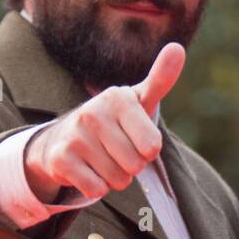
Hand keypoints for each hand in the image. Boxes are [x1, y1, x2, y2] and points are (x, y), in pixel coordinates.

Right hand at [23, 43, 185, 201]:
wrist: (64, 138)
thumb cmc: (115, 120)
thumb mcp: (139, 100)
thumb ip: (161, 79)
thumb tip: (177, 48)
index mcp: (118, 98)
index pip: (152, 146)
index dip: (148, 150)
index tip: (135, 136)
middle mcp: (93, 113)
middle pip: (136, 165)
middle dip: (132, 166)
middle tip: (117, 150)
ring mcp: (74, 135)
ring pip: (117, 180)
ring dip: (115, 177)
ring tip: (102, 159)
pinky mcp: (60, 159)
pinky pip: (97, 189)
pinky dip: (97, 187)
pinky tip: (87, 169)